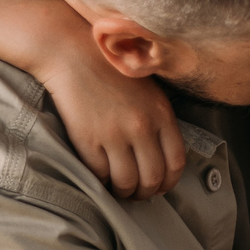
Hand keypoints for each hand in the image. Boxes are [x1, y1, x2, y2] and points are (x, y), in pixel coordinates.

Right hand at [38, 35, 187, 198]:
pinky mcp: (88, 139)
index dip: (169, 182)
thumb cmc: (113, 73)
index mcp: (162, 115)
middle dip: (146, 193)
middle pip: (152, 178)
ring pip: (126, 182)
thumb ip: (161, 122)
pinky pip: (100, 174)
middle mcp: (142, 127)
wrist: (73, 55)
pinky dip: (101, 182)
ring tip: (119, 189)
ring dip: (124, 192)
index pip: (176, 163)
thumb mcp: (150, 93)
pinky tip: (100, 177)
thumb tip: (163, 158)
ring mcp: (114, 134)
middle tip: (138, 194)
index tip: (160, 187)